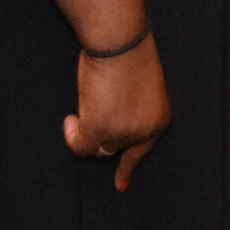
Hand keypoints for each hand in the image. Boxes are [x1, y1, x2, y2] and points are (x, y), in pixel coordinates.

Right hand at [67, 36, 170, 191]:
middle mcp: (144, 132)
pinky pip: (80, 146)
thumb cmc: (128, 54)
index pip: (143, 151)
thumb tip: (109, 123)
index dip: (128, 168)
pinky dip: (72, 134)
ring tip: (82, 109)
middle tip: (91, 118)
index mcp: (159, 120)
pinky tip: (71, 120)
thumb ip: (130, 109)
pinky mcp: (99, 130)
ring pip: (98, 148)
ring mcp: (123, 134)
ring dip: (87, 132)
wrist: (119, 42)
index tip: (121, 186)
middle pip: (116, 149)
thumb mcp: (139, 87)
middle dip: (102, 138)